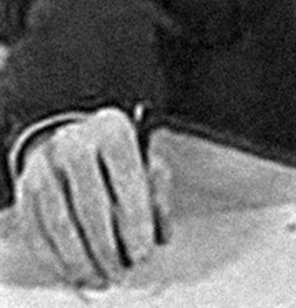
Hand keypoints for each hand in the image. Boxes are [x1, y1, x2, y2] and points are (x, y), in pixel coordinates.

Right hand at [14, 107, 171, 288]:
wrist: (72, 143)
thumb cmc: (118, 162)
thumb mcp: (145, 164)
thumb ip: (158, 195)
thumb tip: (160, 233)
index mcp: (112, 129)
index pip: (127, 176)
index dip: (137, 219)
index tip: (143, 251)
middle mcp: (75, 141)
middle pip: (91, 206)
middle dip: (108, 247)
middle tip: (122, 271)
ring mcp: (44, 165)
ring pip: (61, 224)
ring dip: (83, 259)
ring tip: (102, 276)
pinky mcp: (25, 190)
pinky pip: (39, 233)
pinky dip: (59, 260)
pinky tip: (78, 272)